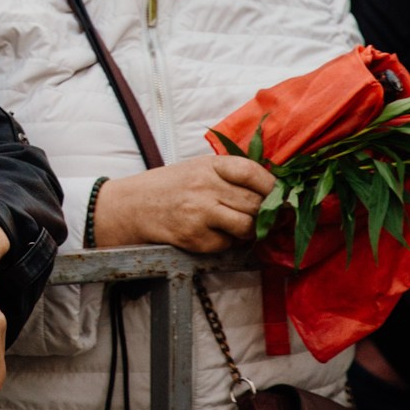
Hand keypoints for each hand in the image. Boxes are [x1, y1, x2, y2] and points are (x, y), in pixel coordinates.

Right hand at [91, 156, 276, 253]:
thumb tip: (273, 192)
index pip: (253, 173)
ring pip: (247, 226)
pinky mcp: (193, 237)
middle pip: (256, 203)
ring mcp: (199, 213)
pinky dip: (225, 243)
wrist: (129, 208)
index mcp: (208, 166)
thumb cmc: (167, 188)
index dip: (273, 187)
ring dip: (248, 230)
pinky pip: (227, 244)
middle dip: (265, 213)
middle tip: (265, 217)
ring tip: (237, 226)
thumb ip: (229, 177)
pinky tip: (211, 234)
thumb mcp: (196, 170)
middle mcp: (204, 187)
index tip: (280, 196)